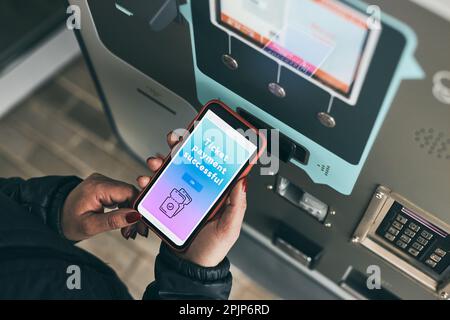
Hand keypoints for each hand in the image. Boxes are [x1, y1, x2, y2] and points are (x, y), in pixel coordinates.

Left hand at [62, 173, 140, 240]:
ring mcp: (103, 181)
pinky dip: (125, 209)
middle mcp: (101, 180)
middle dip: (136, 213)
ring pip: (127, 195)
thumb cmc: (68, 222)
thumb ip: (113, 220)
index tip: (142, 225)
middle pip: (130, 193)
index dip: (139, 208)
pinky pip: (121, 195)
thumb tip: (135, 216)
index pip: (128, 192)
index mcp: (97, 187)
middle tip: (137, 233)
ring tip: (128, 231)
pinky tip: (125, 221)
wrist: (55, 216)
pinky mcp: (104, 186)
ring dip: (131, 213)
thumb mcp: (90, 226)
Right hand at [133, 132, 247, 266]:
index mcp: (213, 192)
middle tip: (174, 140)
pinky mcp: (163, 207)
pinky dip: (146, 184)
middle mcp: (194, 190)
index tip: (201, 131)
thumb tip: (243, 180)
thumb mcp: (229, 227)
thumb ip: (237, 205)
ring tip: (155, 162)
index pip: (209, 163)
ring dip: (159, 162)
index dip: (205, 146)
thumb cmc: (213, 248)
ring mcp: (177, 197)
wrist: (190, 267)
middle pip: (185, 161)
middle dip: (178, 146)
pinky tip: (145, 181)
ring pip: (167, 172)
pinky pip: (153, 191)